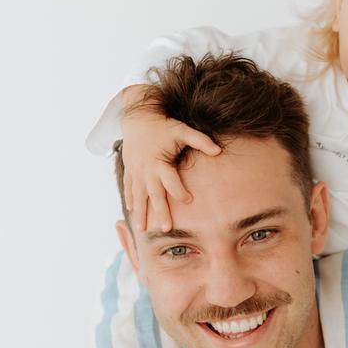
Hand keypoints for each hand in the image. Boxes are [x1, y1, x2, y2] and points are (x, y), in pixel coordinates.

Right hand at [121, 84, 220, 231]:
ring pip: (138, 196)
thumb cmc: (163, 125)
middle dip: (160, 212)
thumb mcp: (182, 130)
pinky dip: (130, 199)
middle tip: (167, 229)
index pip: (170, 181)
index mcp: (160, 162)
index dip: (179, 191)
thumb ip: (200, 140)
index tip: (189, 201)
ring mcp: (136, 171)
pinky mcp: (130, 169)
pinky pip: (129, 188)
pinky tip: (132, 212)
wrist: (137, 117)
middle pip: (154, 194)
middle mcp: (146, 169)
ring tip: (142, 230)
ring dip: (140, 213)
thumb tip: (219, 150)